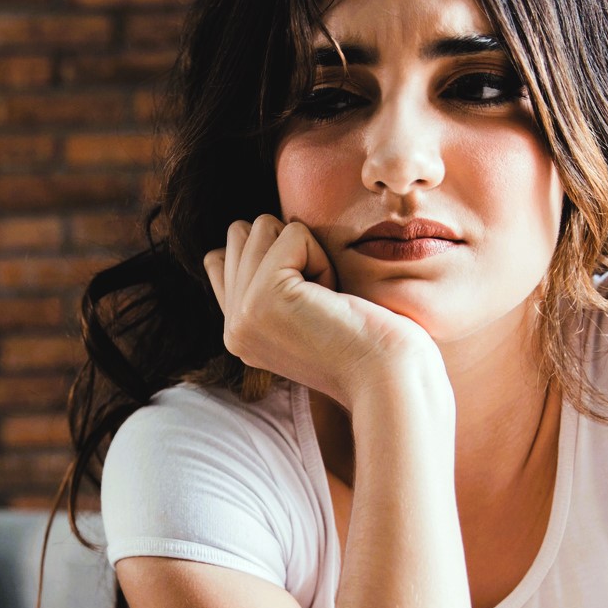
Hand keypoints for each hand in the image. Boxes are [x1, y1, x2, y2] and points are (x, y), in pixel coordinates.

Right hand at [202, 214, 438, 408]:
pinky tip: (334, 298)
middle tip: (320, 298)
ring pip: (261, 227)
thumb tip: (256, 228)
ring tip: (326, 299)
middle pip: (240, 235)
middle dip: (288, 249)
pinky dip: (322, 258)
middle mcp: (231, 328)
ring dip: (307, 252)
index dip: (269, 256)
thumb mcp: (302, 312)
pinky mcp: (263, 298)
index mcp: (237, 333)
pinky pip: (292, 234)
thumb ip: (266, 281)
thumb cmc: (368, 343)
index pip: (219, 258)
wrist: (388, 379)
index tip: (307, 297)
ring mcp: (242, 315)